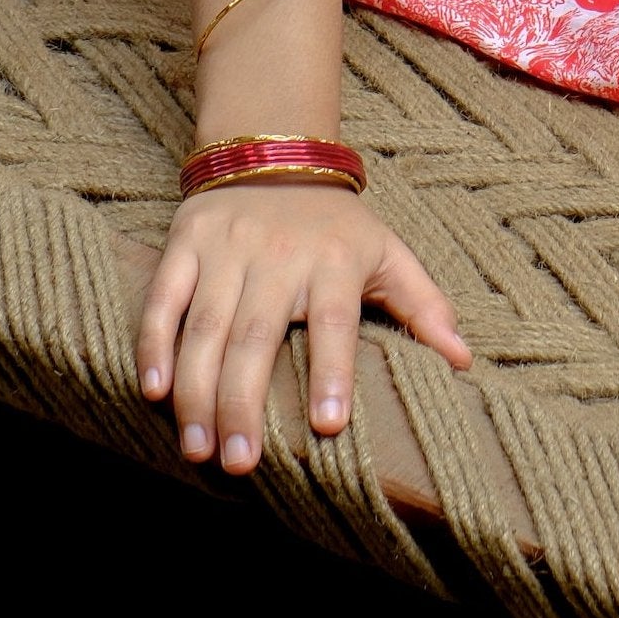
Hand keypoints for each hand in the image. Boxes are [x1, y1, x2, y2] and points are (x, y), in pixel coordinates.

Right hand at [138, 183, 470, 471]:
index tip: (328, 425)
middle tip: (241, 466)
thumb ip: (424, 304)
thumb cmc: (335, 223)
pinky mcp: (187, 243)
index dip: (333, 370)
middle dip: (245, 404)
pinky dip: (155, 342)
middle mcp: (280, 253)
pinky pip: (164, 297)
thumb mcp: (386, 252)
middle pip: (258, 336)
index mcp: (335, 261)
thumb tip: (463, 361)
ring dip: (198, 392)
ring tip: (198, 449)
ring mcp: (228, 248)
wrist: (274, 151)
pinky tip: (154, 390)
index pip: (336, 321)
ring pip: (207, 327)